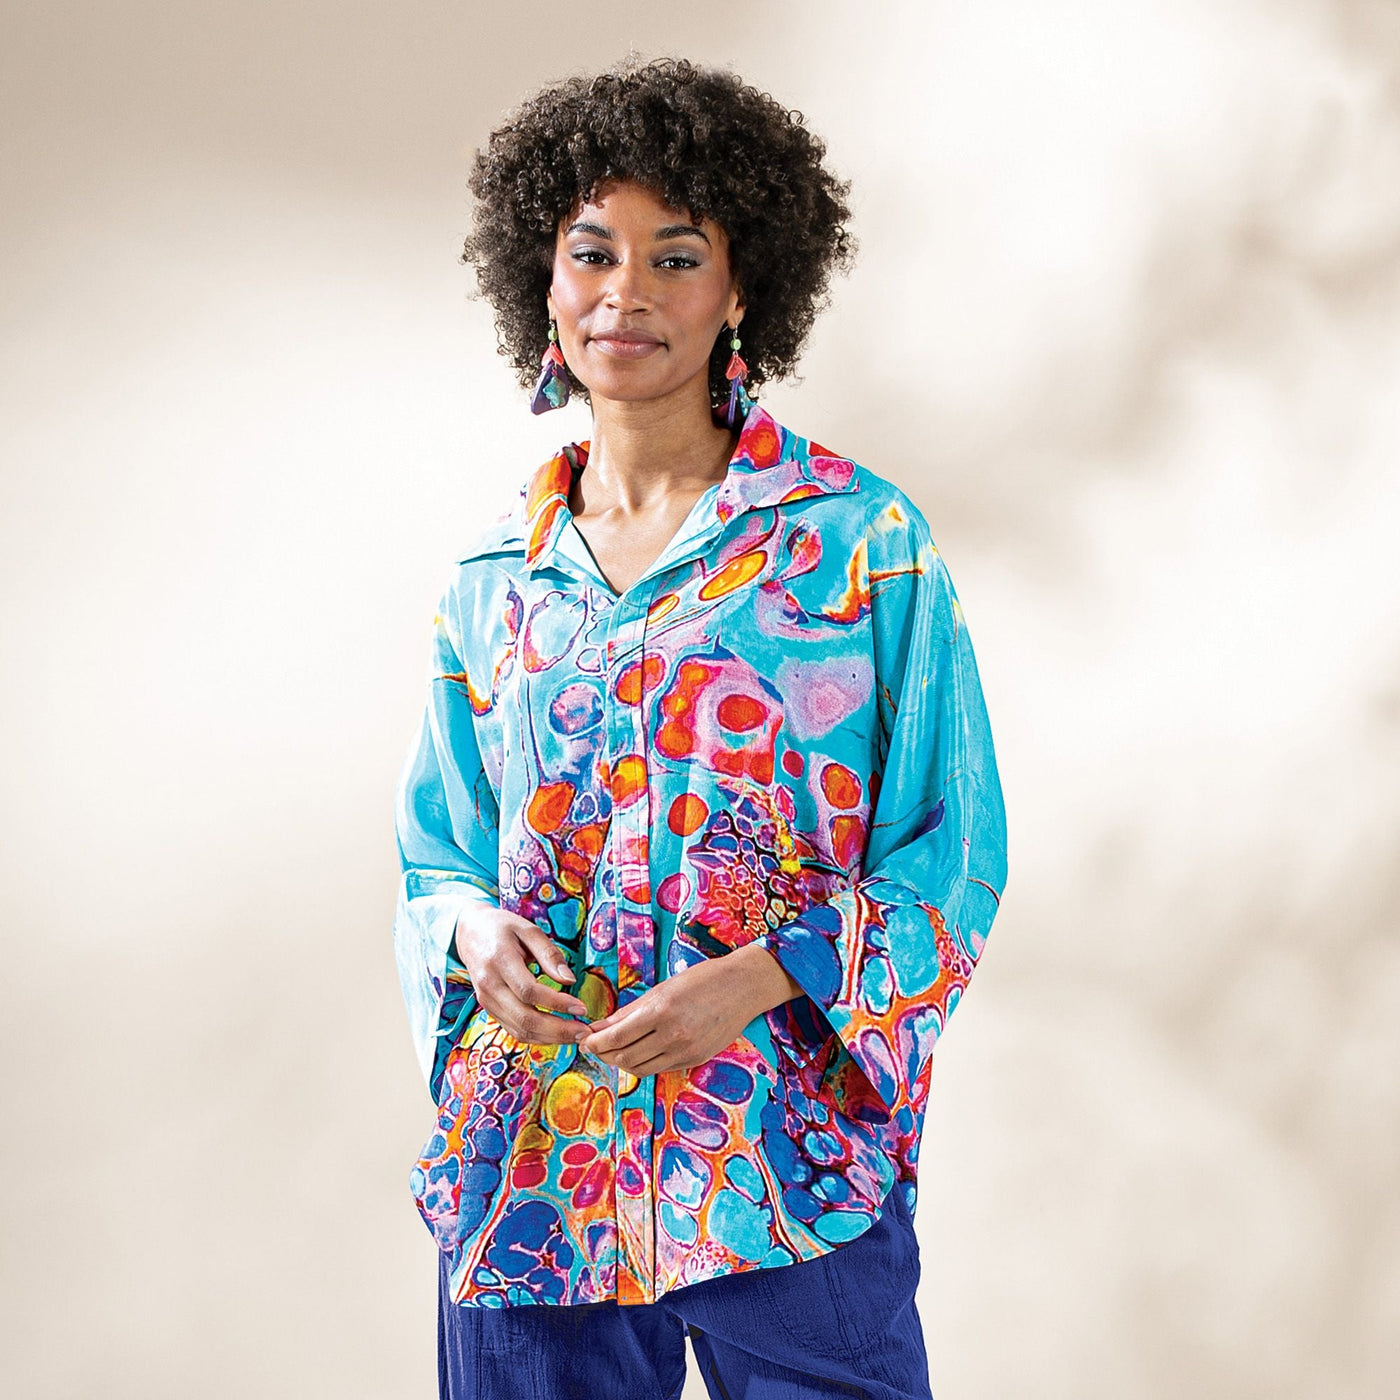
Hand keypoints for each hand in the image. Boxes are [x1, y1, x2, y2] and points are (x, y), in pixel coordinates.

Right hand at [454, 904, 591, 1046]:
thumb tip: (570, 979)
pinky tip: (556, 1035)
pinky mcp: (489, 1008)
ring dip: (549, 1038)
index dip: (557, 1003)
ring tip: (575, 1036)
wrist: (469, 933)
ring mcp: (487, 1000)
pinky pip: (513, 1029)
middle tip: (584, 1031)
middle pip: (524, 1017)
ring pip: (519, 1029)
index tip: (581, 1007)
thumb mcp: (528, 930)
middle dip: (557, 1029)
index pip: (529, 991)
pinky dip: (536, 1037)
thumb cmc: (502, 928)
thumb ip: (549, 954)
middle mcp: (489, 985)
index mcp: (499, 961)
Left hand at [578, 944, 797, 1077]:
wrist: (743, 987)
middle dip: (604, 1054)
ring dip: (621, 1061)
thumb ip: (630, 1011)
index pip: (616, 1038)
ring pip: (640, 1068)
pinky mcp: (695, 1059)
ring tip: (614, 1049)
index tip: (584, 1039)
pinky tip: (638, 1051)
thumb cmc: (703, 979)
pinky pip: (660, 1068)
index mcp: (660, 1012)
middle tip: (595, 1045)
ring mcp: (685, 1051)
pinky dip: (643, 1063)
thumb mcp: (662, 988)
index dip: (595, 1042)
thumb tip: (602, 1026)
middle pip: (624, 1058)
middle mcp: (672, 1036)